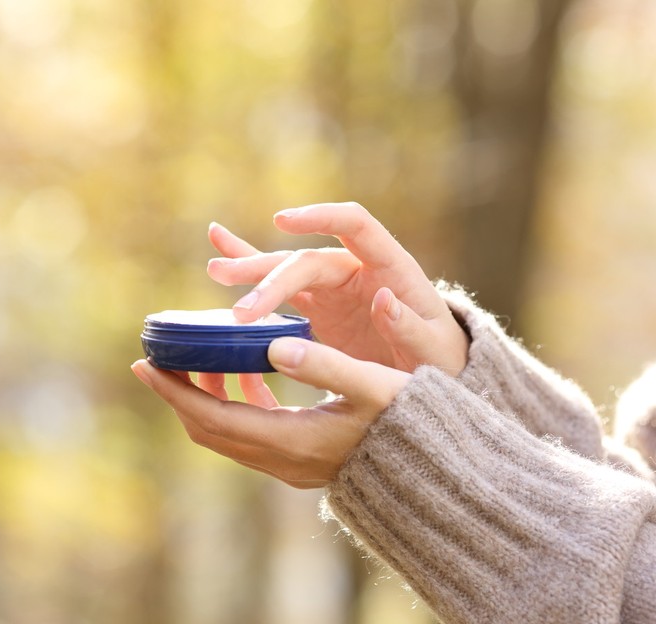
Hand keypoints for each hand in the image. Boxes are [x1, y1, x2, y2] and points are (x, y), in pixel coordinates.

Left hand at [130, 336, 410, 487]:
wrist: (434, 471)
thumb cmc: (409, 421)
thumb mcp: (374, 385)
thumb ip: (327, 363)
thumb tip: (274, 343)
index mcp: (292, 441)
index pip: (213, 418)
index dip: (175, 393)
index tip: (145, 364)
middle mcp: (283, 460)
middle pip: (209, 430)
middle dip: (178, 395)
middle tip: (157, 357)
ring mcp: (290, 465)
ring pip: (227, 434)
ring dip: (205, 400)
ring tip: (196, 359)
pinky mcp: (300, 461)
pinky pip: (251, 433)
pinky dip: (237, 405)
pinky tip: (246, 375)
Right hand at [207, 202, 468, 375]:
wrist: (433, 374)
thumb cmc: (440, 359)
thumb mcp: (434, 351)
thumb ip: (411, 327)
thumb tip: (384, 298)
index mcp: (391, 267)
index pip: (355, 224)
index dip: (320, 217)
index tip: (282, 222)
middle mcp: (358, 268)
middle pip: (307, 260)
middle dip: (271, 278)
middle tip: (241, 310)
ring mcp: (336, 287)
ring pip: (286, 270)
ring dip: (251, 270)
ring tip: (215, 270)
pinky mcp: (319, 307)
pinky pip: (281, 286)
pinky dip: (252, 270)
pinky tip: (219, 252)